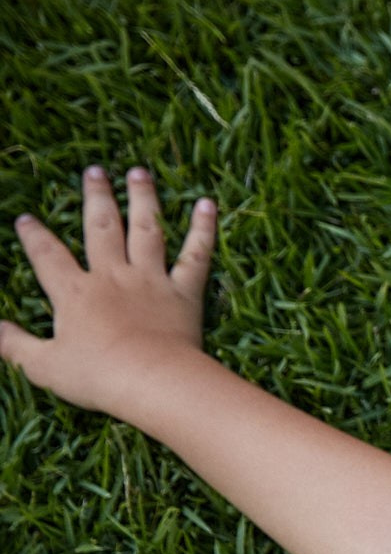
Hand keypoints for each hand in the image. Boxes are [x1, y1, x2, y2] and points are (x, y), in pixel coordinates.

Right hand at [1, 165, 217, 416]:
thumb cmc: (98, 378)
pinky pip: (196, 256)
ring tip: (139, 173)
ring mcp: (150, 281)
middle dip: (96, 197)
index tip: (26, 218)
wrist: (153, 382)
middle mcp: (112, 277)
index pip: (47, 256)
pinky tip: (207, 205)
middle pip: (101, 228)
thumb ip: (14, 345)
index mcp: (75, 293)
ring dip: (143, 198)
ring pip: (146, 230)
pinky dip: (203, 230)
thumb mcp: (44, 365)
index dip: (34, 236)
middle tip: (95, 171)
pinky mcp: (184, 293)